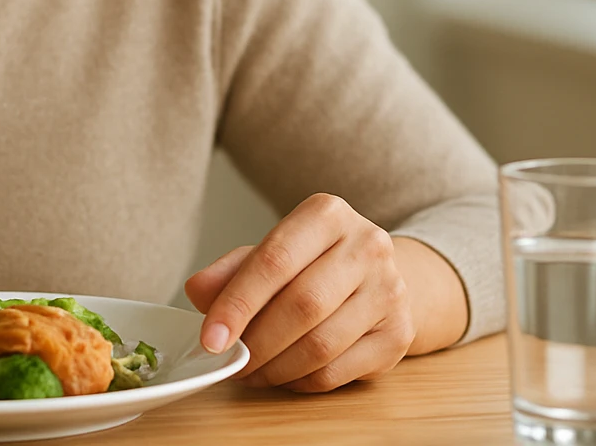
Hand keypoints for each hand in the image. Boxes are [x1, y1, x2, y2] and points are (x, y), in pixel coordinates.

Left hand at [183, 193, 416, 392]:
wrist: (379, 276)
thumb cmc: (313, 263)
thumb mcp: (271, 251)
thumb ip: (231, 269)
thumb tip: (197, 291)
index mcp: (328, 214)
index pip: (275, 260)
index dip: (238, 304)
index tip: (210, 338)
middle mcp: (367, 246)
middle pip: (302, 305)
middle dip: (256, 342)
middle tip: (229, 362)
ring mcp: (390, 291)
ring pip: (321, 345)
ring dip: (275, 368)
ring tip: (250, 372)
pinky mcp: (398, 334)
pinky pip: (338, 371)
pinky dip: (300, 381)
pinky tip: (282, 375)